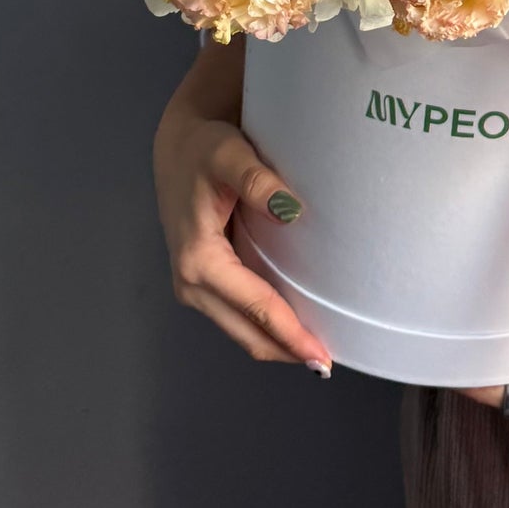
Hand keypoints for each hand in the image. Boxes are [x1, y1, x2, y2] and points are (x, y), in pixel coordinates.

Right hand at [152, 41, 332, 374]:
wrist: (178, 145)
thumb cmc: (203, 148)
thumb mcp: (228, 153)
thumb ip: (256, 180)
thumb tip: (290, 209)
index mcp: (198, 260)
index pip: (255, 307)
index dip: (290, 334)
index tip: (322, 358)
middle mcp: (191, 284)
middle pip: (247, 333)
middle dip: (286, 350)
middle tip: (329, 362)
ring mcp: (194, 287)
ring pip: (241, 330)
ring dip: (276, 342)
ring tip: (317, 347)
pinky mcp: (203, 282)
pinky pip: (237, 315)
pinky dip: (264, 326)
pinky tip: (293, 323)